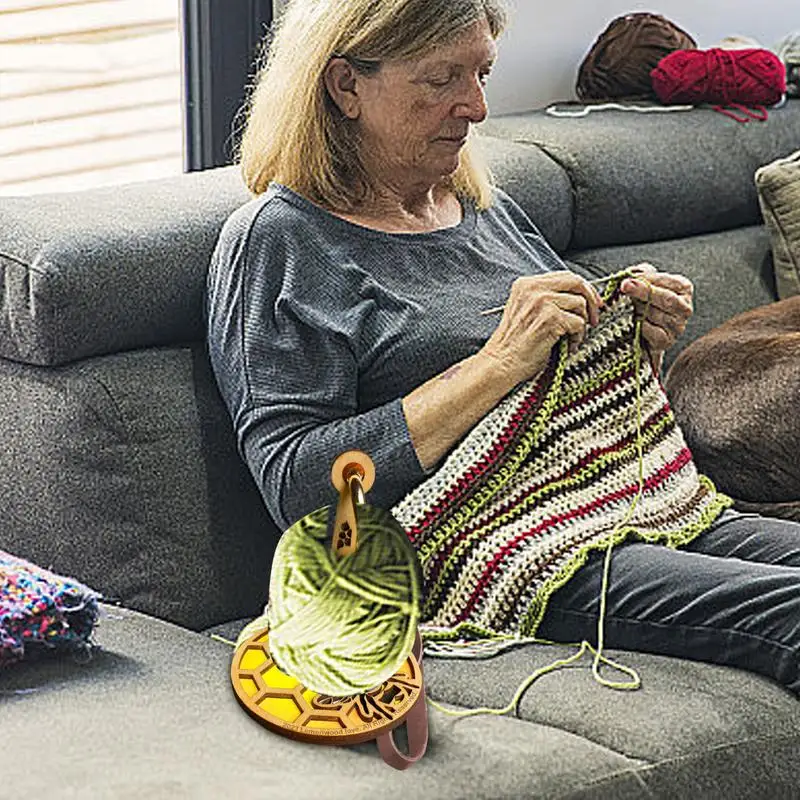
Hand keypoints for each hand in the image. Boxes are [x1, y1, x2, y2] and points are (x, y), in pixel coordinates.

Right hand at [481, 271, 604, 384]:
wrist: (502, 362)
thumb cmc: (515, 344)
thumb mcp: (527, 310)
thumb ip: (547, 298)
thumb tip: (581, 297)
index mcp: (526, 284)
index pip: (565, 276)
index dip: (584, 288)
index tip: (593, 302)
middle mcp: (533, 288)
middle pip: (576, 283)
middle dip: (591, 300)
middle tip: (594, 318)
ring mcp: (542, 302)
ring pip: (580, 304)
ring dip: (582, 323)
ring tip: (572, 338)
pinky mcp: (550, 318)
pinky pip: (578, 323)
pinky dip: (578, 337)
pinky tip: (568, 346)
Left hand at [619, 263, 692, 360]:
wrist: (640, 330)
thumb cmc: (643, 301)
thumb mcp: (644, 282)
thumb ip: (641, 273)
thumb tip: (632, 274)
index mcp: (683, 288)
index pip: (670, 282)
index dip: (649, 279)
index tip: (630, 278)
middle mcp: (685, 308)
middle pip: (667, 299)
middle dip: (643, 291)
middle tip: (625, 286)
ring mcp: (677, 326)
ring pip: (658, 315)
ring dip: (638, 309)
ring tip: (627, 306)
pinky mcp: (666, 341)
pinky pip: (653, 332)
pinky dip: (640, 325)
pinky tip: (632, 320)